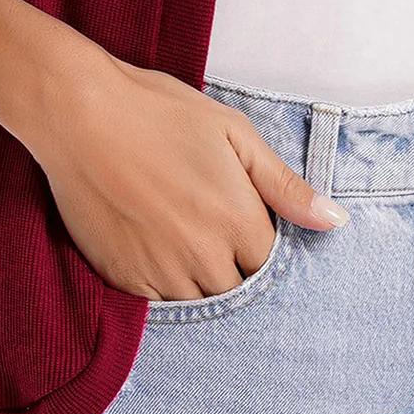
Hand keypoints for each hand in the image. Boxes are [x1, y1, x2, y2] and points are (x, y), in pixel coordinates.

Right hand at [27, 50, 348, 301]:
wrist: (78, 113)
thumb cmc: (159, 111)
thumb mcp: (232, 132)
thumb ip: (284, 185)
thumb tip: (336, 222)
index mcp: (236, 219)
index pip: (268, 261)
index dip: (255, 234)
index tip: (235, 209)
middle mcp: (202, 256)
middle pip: (235, 286)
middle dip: (229, 258)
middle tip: (201, 213)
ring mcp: (159, 272)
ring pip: (197, 298)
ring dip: (196, 274)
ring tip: (174, 222)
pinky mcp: (122, 278)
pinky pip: (157, 301)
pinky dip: (160, 278)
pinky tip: (148, 234)